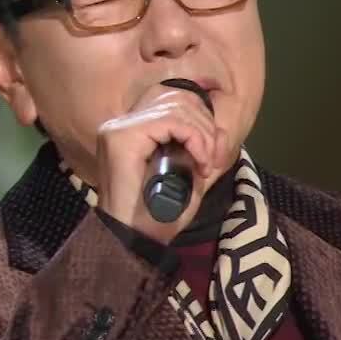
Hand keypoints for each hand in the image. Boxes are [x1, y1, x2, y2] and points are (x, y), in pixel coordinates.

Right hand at [92, 81, 230, 242]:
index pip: (173, 98)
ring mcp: (118, 128)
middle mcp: (121, 123)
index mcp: (133, 129)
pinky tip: (200, 164)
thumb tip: (221, 130)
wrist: (135, 242)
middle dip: (207, 127)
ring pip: (178, 106)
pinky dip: (195, 140)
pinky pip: (172, 121)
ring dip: (204, 136)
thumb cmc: (159, 216)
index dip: (202, 118)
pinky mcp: (122, 138)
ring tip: (205, 166)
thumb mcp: (189, 176)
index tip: (212, 152)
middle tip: (211, 161)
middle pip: (179, 97)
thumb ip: (202, 150)